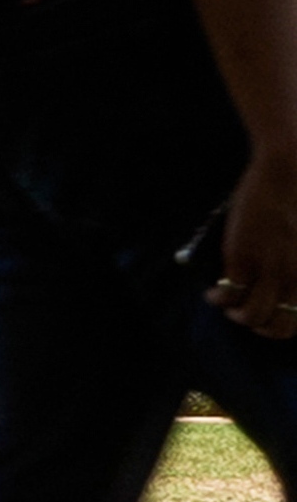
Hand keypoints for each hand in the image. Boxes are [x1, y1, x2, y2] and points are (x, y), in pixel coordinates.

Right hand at [218, 142, 296, 342]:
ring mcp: (268, 268)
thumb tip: (278, 281)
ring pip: (249, 315)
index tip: (264, 312)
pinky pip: (227, 292)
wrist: (290, 172)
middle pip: (277, 328)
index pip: (294, 323)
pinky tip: (212, 291)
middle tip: (245, 309)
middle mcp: (293, 278)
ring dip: (234, 313)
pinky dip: (216, 297)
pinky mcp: (242, 256)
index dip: (276, 325)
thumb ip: (296, 264)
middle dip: (258, 325)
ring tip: (226, 299)